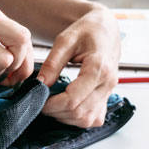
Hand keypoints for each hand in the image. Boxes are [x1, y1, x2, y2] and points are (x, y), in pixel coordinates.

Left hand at [37, 6, 120, 127]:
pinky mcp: (108, 97)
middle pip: (79, 112)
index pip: (73, 99)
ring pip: (87, 119)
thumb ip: (52, 63)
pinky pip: (94, 118)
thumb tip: (41, 84)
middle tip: (42, 102)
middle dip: (57, 112)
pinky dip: (79, 118)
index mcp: (98, 68)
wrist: (106, 29)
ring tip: (53, 104)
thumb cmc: (87, 31)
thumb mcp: (65, 40)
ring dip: (66, 117)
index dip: (52, 105)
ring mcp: (109, 92)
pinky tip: (67, 106)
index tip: (38, 100)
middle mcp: (107, 83)